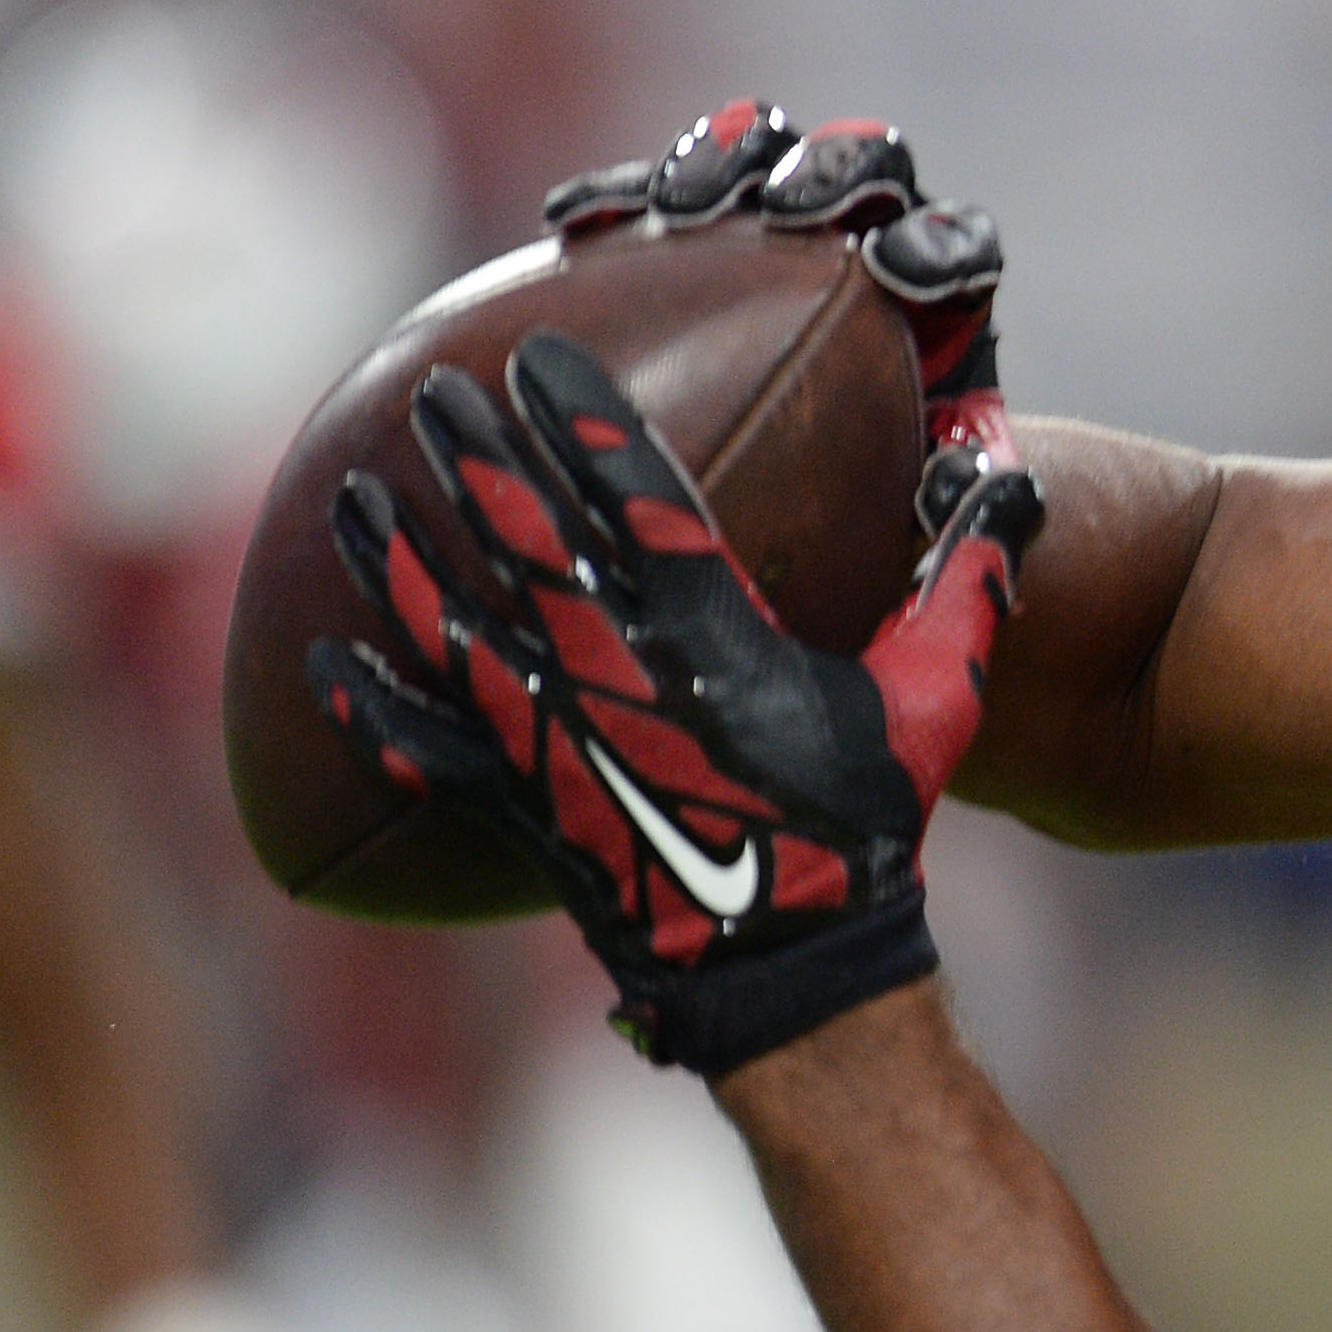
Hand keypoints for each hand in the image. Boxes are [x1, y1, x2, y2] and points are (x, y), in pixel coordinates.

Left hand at [308, 328, 1040, 1072]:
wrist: (802, 971)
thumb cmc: (873, 825)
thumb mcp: (938, 700)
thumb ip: (967, 586)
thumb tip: (1009, 484)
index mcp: (721, 642)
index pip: (638, 503)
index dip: (584, 424)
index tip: (540, 360)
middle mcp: (626, 683)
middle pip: (527, 547)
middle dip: (474, 460)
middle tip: (432, 392)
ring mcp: (566, 750)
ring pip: (460, 633)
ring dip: (399, 560)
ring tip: (351, 493)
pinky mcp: (531, 812)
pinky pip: (437, 753)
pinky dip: (376, 709)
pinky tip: (322, 665)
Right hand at [539, 99, 1011, 465]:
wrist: (787, 492)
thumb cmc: (867, 505)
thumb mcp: (923, 516)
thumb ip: (962, 500)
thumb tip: (981, 492)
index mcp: (939, 292)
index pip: (957, 246)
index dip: (936, 247)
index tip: (896, 273)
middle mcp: (864, 228)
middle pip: (862, 162)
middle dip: (829, 175)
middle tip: (790, 210)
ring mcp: (771, 215)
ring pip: (759, 146)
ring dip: (723, 161)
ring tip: (681, 208)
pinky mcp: (689, 224)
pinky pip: (650, 189)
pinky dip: (619, 195)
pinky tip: (571, 224)